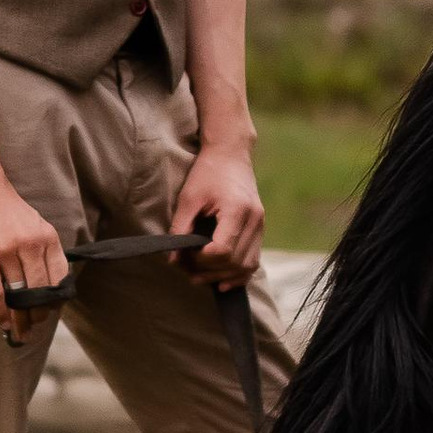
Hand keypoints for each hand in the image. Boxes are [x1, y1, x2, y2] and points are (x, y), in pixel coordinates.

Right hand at [0, 171, 68, 335]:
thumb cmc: (4, 207)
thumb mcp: (34, 223)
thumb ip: (42, 249)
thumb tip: (47, 282)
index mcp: (47, 236)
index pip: (60, 277)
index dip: (56, 299)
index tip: (50, 311)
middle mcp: (30, 244)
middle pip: (39, 291)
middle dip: (38, 314)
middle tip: (33, 328)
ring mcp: (6, 251)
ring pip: (18, 295)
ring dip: (20, 319)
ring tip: (19, 333)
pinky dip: (1, 313)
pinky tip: (3, 323)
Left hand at [172, 138, 263, 282]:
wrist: (231, 154)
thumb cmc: (208, 172)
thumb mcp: (189, 198)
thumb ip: (180, 229)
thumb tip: (172, 259)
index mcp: (237, 210)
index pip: (222, 250)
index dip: (201, 260)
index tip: (185, 255)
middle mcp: (254, 220)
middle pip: (235, 262)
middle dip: (209, 272)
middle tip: (187, 270)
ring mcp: (261, 225)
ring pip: (248, 266)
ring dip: (224, 276)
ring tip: (201, 277)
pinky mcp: (260, 228)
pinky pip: (254, 260)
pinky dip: (239, 273)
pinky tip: (222, 279)